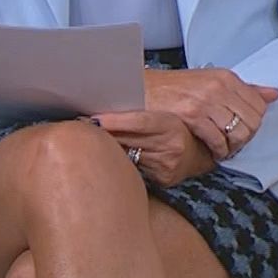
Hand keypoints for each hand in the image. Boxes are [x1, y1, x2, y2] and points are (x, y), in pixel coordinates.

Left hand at [86, 110, 214, 186]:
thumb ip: (139, 111)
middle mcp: (171, 147)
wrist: (195, 154)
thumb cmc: (172, 128)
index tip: (94, 118)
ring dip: (109, 147)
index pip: (139, 121)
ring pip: (127, 155)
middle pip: (129, 140)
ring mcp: (166, 166)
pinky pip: (133, 168)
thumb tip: (108, 97)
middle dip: (105, 133)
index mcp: (171, 125)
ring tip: (93, 138)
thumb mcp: (162, 115)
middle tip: (82, 123)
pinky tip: (111, 156)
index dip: (116, 120)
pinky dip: (120, 161)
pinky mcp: (162, 180)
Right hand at [141, 67, 277, 160]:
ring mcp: (206, 100)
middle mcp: (218, 86)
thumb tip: (272, 94)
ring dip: (232, 147)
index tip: (243, 129)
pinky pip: (217, 140)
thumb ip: (244, 89)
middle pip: (252, 122)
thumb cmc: (172, 88)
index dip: (254, 123)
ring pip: (238, 133)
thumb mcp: (210, 81)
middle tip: (233, 143)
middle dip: (245, 138)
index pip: (259, 105)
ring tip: (223, 149)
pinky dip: (217, 150)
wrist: (138, 89)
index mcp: (225, 77)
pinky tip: (211, 150)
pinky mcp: (192, 115)